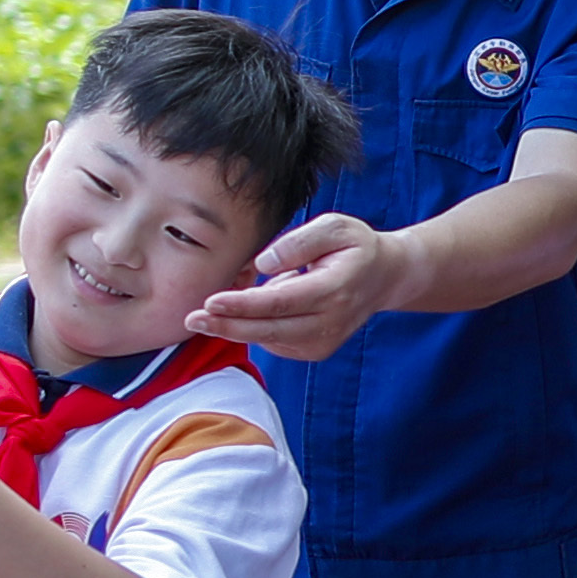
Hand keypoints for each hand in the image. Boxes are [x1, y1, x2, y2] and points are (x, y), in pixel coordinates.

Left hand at [196, 213, 405, 359]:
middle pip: (270, 329)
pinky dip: (255, 327)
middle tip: (192, 318)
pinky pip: (274, 342)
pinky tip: (254, 307)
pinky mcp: (315, 350)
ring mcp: (324, 341)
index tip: (212, 301)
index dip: (244, 304)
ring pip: (268, 339)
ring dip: (238, 325)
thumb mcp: (334, 227)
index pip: (282, 302)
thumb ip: (299, 242)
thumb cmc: (354, 246)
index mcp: (335, 289)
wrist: (384, 277)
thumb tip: (263, 264)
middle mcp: (331, 322)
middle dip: (228, 325)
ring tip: (221, 302)